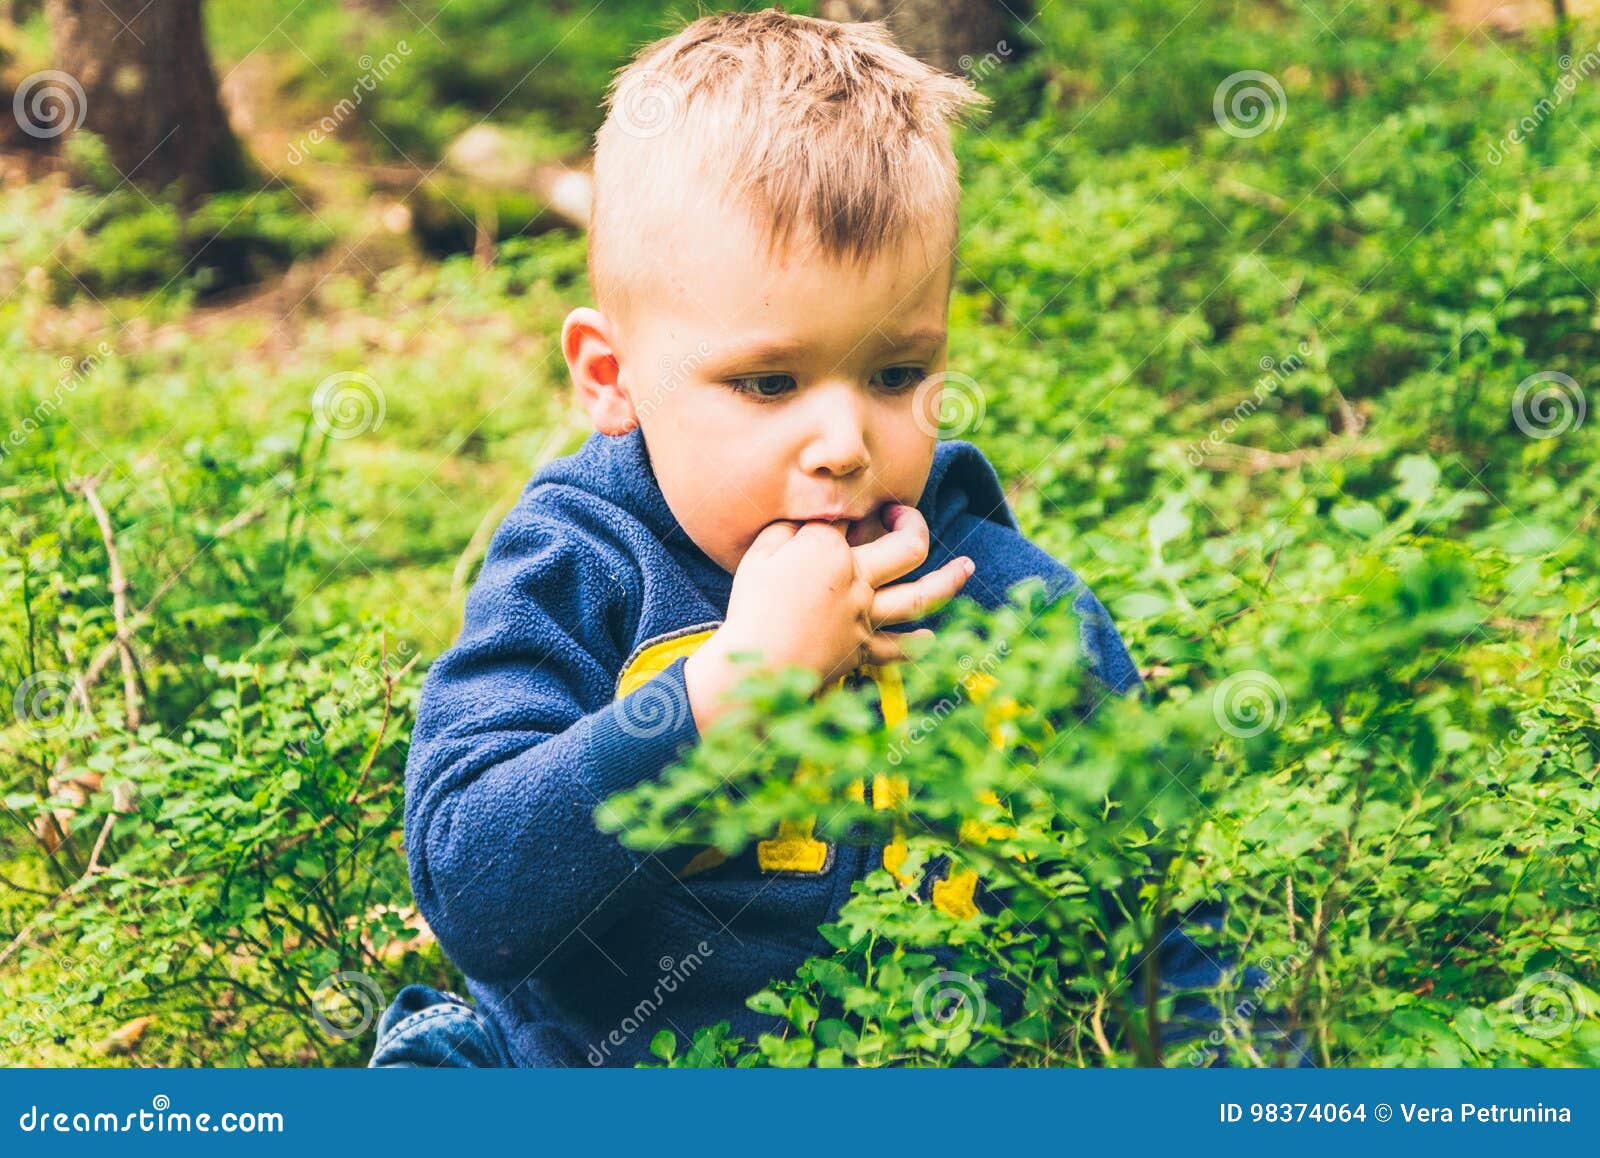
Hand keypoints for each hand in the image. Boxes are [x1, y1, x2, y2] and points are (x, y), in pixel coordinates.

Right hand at [683, 503, 972, 730]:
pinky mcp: (861, 650)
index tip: (837, 511)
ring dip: (948, 581)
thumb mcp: (760, 553)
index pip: (852, 516)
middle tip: (904, 516)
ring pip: (919, 596)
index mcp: (830, 548)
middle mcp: (857, 579)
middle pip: (907, 547)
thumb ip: (787, 528)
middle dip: (913, 524)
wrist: (759, 664)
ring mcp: (864, 616)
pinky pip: (898, 647)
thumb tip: (810, 519)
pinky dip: (917, 644)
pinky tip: (931, 637)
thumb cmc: (752, 605)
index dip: (846, 508)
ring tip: (968, 567)